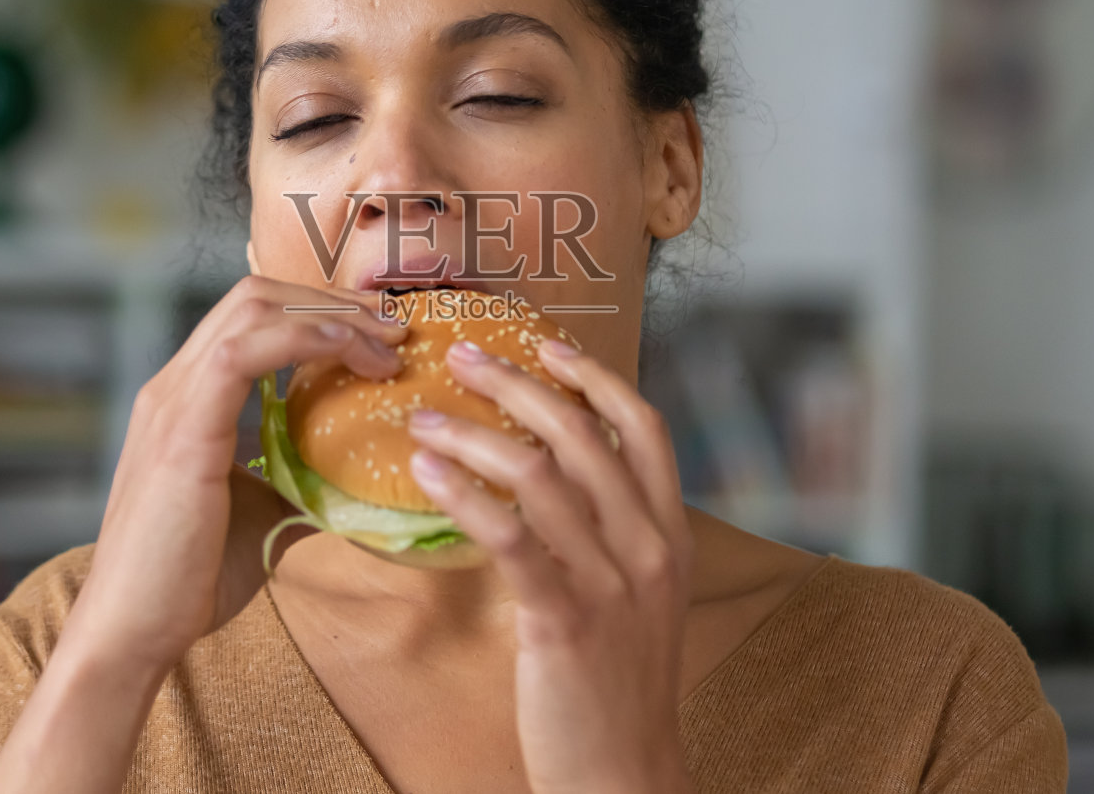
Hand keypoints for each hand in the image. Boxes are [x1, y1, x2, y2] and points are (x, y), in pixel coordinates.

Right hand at [60, 275, 408, 678]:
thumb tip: (360, 481)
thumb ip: (302, 484)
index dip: (319, 311)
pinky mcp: (183, 428)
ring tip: (386, 342)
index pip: (252, 317)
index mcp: (187, 398)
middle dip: (333, 299)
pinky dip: (303, 338)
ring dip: (330, 314)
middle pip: (255, 296)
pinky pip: (244, 351)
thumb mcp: (262, 516)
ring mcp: (174, 400)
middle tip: (395, 328)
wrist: (131, 629)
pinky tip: (348, 350)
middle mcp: (174, 385)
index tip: (380, 336)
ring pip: (252, 308)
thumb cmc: (189, 580)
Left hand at [405, 337, 697, 793]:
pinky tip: (427, 475)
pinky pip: (510, 536)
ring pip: (541, 474)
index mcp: (670, 532)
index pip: (643, 425)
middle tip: (463, 357)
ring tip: (423, 419)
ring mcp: (611, 582)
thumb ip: (611, 529)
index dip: (594, 375)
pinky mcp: (564, 620)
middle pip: (584, 432)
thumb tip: (553, 466)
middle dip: (518, 383)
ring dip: (473, 433)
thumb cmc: (616, 680)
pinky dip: (464, 494)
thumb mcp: (637, 594)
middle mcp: (649, 545)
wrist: (623, 773)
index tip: (545, 343)